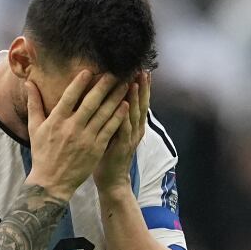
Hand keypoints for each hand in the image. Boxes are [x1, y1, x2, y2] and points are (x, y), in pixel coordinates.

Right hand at [26, 71, 130, 201]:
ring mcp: (86, 138)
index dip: (80, 82)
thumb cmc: (42, 154)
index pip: (70, 96)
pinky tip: (125, 105)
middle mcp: (72, 128)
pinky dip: (118, 116)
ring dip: (116, 97)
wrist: (51, 182)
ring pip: (104, 113)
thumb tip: (29, 82)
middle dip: (104, 85)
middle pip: (91, 102)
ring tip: (125, 84)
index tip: (89, 70)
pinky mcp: (96, 148)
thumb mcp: (34, 128)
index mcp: (56, 120)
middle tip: (115, 72)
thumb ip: (34, 104)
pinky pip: (110, 129)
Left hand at [96, 72, 150, 194]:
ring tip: (136, 80)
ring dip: (136, 97)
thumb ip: (113, 115)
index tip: (141, 69)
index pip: (139, 101)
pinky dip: (126, 117)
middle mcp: (135, 130)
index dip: (141, 86)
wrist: (111, 180)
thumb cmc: (108, 155)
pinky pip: (124, 130)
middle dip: (143, 86)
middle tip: (143, 69)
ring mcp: (130, 138)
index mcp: (133, 125)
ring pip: (135, 114)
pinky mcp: (122, 147)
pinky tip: (126, 105)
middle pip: (141, 104)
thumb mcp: (113, 131)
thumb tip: (108, 97)